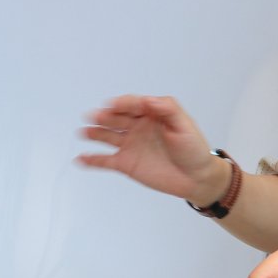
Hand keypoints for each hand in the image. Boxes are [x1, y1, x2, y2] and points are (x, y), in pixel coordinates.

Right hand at [77, 95, 227, 203]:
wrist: (196, 178)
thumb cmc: (194, 149)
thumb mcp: (185, 125)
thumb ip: (168, 110)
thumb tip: (149, 99)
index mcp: (151, 115)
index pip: (133, 105)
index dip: (123, 103)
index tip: (113, 104)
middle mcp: (137, 128)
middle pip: (117, 118)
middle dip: (105, 117)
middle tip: (95, 116)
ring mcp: (130, 145)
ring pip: (107, 136)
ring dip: (95, 133)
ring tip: (84, 132)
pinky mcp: (126, 164)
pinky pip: (105, 161)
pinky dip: (92, 160)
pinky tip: (81, 158)